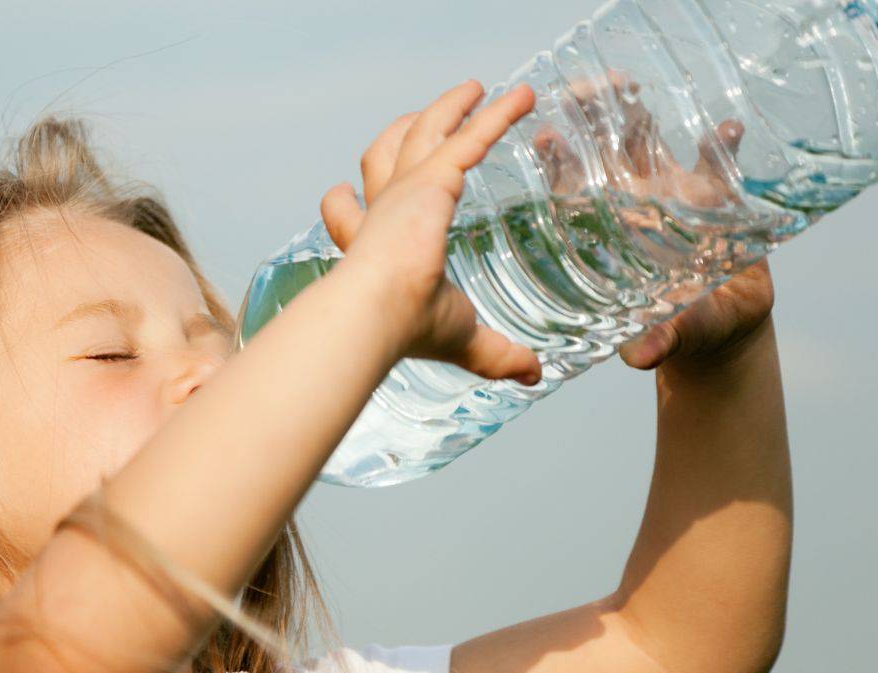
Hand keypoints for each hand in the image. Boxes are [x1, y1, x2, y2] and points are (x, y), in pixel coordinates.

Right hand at [320, 80, 542, 384]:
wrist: (379, 311)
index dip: (344, 208)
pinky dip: (498, 114)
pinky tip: (524, 98)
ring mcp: (403, 190)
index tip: (345, 195)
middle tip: (418, 119)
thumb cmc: (405, 326)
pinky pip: (470, 136)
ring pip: (420, 131)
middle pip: (383, 157)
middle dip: (400, 135)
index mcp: (372, 248)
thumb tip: (533, 375)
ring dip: (446, 108)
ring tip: (474, 91)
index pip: (350, 220)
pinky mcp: (430, 178)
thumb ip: (496, 352)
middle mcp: (382, 212)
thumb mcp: (459, 337)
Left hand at [530, 71, 771, 370]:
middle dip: (592, 118)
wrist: (720, 326)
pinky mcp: (717, 196)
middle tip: (583, 92)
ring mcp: (672, 194)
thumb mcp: (666, 338)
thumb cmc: (677, 330)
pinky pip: (722, 162)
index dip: (557, 163)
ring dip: (642, 115)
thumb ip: (655, 341)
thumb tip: (640, 356)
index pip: (572, 190)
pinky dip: (724, 143)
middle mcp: (631, 204)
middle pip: (603, 152)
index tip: (546, 137)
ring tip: (635, 90)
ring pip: (650, 143)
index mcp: (606, 231)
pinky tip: (728, 129)